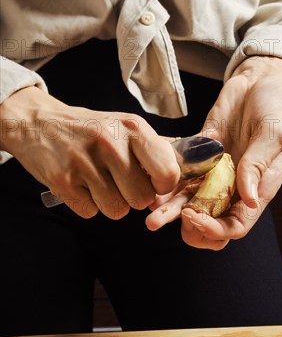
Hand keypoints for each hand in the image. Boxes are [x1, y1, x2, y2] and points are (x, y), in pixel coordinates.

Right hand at [0, 86, 180, 218]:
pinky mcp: (63, 181)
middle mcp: (111, 144)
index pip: (167, 172)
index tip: (153, 182)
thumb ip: (154, 146)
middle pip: (142, 199)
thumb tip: (188, 164)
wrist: (38, 123)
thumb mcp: (124, 126)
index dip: (163, 185)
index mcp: (132, 129)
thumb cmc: (89, 129)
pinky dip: (86, 204)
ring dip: (110, 202)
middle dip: (133, 196)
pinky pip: (90, 212)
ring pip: (117, 210)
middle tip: (118, 181)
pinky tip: (80, 184)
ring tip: (98, 181)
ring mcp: (85, 163)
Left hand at [145, 56, 281, 249]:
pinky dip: (165, 177)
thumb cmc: (278, 107)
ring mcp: (215, 170)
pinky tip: (148, 178)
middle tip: (162, 219)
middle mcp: (234, 185)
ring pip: (189, 199)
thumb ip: (258, 166)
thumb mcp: (274, 135)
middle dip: (186, 225)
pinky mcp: (201, 153)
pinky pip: (180, 171)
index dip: (213, 228)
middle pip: (209, 218)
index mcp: (257, 188)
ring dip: (169, 207)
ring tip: (148, 210)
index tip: (193, 215)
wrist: (262, 81)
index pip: (235, 225)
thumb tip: (248, 198)